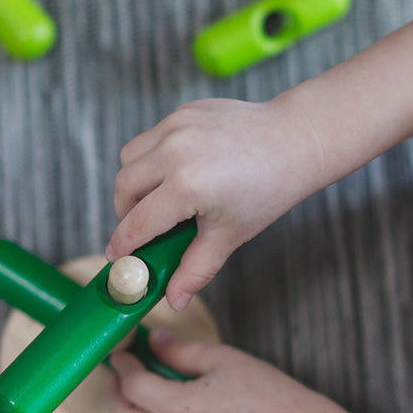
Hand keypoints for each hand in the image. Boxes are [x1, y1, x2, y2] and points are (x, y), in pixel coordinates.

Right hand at [106, 97, 324, 309]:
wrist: (294, 140)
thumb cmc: (267, 190)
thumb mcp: (230, 235)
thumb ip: (195, 269)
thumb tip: (173, 300)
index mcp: (188, 185)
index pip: (137, 222)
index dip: (123, 244)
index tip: (117, 256)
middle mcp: (175, 150)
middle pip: (123, 186)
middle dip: (124, 211)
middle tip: (140, 227)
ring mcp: (176, 126)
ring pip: (129, 157)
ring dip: (133, 181)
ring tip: (156, 198)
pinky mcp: (182, 111)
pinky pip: (150, 138)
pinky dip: (153, 159)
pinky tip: (177, 172)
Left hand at [109, 331, 324, 412]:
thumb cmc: (267, 393)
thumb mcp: (220, 359)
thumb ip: (179, 351)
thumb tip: (154, 341)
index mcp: (177, 408)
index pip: (131, 385)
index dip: (123, 364)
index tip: (124, 351)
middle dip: (116, 393)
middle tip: (124, 372)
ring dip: (140, 409)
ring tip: (155, 384)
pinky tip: (182, 405)